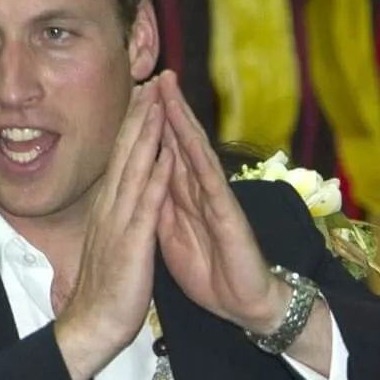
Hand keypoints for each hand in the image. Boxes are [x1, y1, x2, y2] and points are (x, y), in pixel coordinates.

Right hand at [54, 80, 172, 379]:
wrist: (92, 326)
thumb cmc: (103, 292)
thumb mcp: (109, 246)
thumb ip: (115, 220)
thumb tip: (119, 203)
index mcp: (107, 211)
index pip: (119, 160)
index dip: (131, 127)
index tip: (141, 97)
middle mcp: (110, 210)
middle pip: (124, 154)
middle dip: (138, 117)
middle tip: (150, 81)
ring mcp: (119, 225)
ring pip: (135, 170)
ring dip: (148, 135)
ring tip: (159, 102)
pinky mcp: (132, 245)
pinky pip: (147, 205)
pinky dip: (157, 177)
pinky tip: (167, 154)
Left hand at [155, 72, 288, 333]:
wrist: (242, 303)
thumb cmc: (209, 271)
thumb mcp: (171, 237)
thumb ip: (160, 208)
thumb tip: (143, 184)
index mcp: (184, 197)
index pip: (166, 153)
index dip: (152, 126)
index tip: (137, 99)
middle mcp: (201, 191)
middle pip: (182, 143)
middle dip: (169, 110)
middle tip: (157, 75)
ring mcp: (216, 200)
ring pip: (196, 153)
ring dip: (184, 122)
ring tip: (172, 91)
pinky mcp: (228, 217)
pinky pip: (211, 184)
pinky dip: (198, 162)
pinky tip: (190, 141)